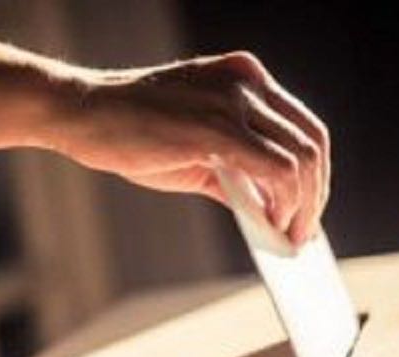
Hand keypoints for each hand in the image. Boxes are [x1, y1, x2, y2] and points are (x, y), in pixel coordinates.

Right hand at [60, 52, 329, 244]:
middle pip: (311, 140)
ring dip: (304, 205)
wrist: (82, 113)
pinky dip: (284, 204)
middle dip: (315, 193)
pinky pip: (276, 170)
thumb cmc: (130, 129)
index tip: (308, 209)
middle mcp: (246, 82)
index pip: (301, 125)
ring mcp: (233, 100)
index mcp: (244, 78)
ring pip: (301, 157)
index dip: (313, 172)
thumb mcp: (192, 148)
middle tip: (304, 231)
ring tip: (290, 236)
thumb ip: (233, 172)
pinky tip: (273, 226)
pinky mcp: (217, 127)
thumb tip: (270, 212)